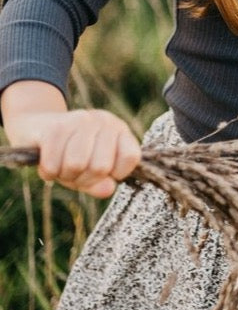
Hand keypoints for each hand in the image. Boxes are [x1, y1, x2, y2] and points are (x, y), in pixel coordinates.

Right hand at [2, 81, 140, 197]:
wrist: (33, 128)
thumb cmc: (67, 154)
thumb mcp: (88, 171)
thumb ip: (100, 183)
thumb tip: (109, 189)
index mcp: (119, 130)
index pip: (131, 157)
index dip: (114, 174)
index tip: (100, 172)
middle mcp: (104, 121)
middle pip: (101, 167)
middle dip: (82, 179)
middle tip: (73, 170)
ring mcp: (81, 120)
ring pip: (76, 165)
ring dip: (63, 175)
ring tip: (61, 165)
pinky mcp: (55, 126)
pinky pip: (52, 164)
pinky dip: (47, 172)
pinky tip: (46, 161)